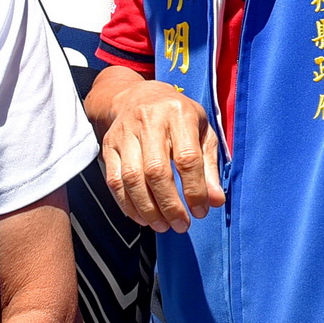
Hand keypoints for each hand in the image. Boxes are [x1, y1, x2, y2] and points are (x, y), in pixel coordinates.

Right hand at [99, 79, 224, 230]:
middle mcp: (149, 120)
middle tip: (181, 225)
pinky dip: (127, 204)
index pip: (187, 158)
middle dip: (169, 205)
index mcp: (179, 114)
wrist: (139, 96)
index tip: (200, 211)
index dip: (195, 190)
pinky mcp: (108, 145)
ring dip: (147, 209)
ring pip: (131, 178)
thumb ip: (209, 166)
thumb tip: (215, 201)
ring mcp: (125, 132)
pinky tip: (142, 217)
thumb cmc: (179, 117)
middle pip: (156, 171)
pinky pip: (114, 180)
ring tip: (163, 226)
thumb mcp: (202, 132)